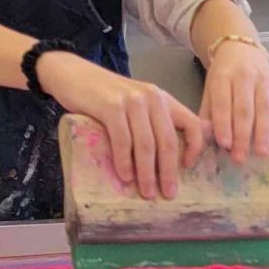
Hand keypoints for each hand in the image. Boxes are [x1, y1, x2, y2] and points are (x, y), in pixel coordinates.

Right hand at [36, 52, 204, 198]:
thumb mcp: (136, 104)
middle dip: (168, 171)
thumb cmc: (105, 96)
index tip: (187, 167)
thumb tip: (163, 161)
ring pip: (146, 144)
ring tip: (146, 192)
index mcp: (163, 99)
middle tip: (167, 194)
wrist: (73, 74)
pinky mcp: (111, 106)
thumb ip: (150, 122)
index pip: (192, 123)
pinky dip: (124, 162)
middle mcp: (152, 98)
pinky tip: (125, 176)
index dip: (195, 147)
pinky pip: (123, 140)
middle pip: (168, 140)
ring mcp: (132, 101)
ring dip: (147, 173)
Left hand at [200, 42, 268, 161]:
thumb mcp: (209, 90)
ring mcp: (264, 79)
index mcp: (222, 77)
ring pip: (265, 109)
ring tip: (261, 152)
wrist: (240, 50)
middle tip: (241, 156)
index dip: (224, 125)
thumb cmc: (223, 76)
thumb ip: (208, 115)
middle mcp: (244, 76)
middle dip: (243, 136)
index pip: (223, 103)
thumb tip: (205, 139)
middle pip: (245, 109)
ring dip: (264, 133)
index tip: (225, 145)